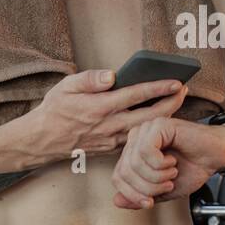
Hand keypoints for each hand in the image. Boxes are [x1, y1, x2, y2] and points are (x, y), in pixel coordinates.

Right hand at [28, 69, 187, 161]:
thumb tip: (112, 75)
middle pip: (149, 115)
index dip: (158, 88)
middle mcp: (109, 125)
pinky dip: (149, 130)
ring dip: (163, 116)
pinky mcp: (111, 149)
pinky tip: (157, 119)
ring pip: (146, 129)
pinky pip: (135, 139)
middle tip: (184, 91)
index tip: (176, 81)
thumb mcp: (66, 87)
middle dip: (171, 103)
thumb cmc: (53, 110)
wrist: (40, 141)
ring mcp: (111, 139)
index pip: (136, 95)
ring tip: (175, 102)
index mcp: (100, 107)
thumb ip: (90, 79)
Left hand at [111, 117, 224, 209]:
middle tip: (166, 186)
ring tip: (172, 174)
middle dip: (146, 188)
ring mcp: (146, 129)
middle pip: (124, 171)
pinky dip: (160, 164)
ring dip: (156, 177)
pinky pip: (146, 151)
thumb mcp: (162, 191)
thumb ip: (140, 196)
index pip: (118, 177)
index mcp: (134, 152)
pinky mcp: (158, 125)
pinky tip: (172, 162)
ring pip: (134, 162)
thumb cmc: (192, 169)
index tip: (150, 203)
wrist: (216, 156)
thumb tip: (116, 201)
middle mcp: (136, 138)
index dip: (132, 195)